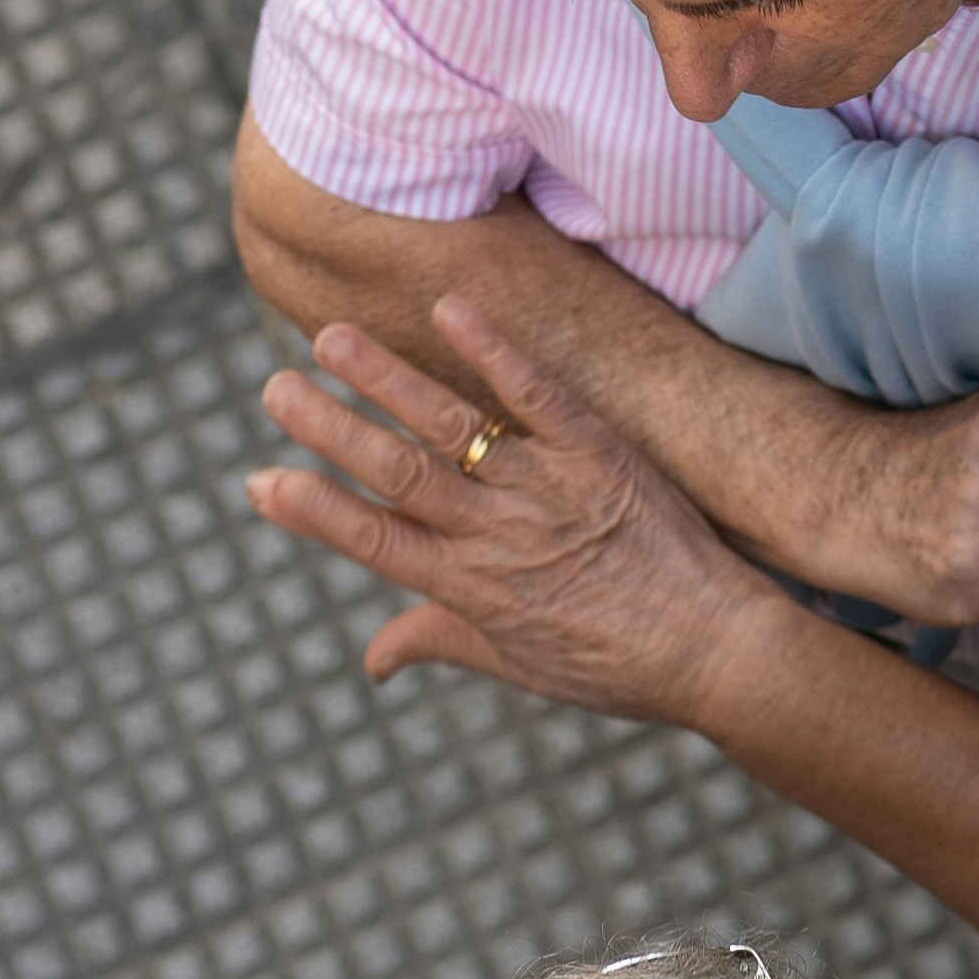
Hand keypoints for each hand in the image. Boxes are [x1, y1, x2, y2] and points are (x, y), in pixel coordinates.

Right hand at [251, 300, 755, 711]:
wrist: (719, 651)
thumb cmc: (621, 668)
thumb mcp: (522, 667)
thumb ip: (441, 643)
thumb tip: (373, 658)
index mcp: (471, 590)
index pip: (374, 543)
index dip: (314, 513)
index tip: (259, 482)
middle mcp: (499, 536)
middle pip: (396, 473)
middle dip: (330, 429)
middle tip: (274, 389)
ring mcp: (548, 489)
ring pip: (450, 427)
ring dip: (385, 380)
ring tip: (329, 338)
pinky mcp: (599, 454)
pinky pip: (538, 395)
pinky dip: (494, 351)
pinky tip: (450, 309)